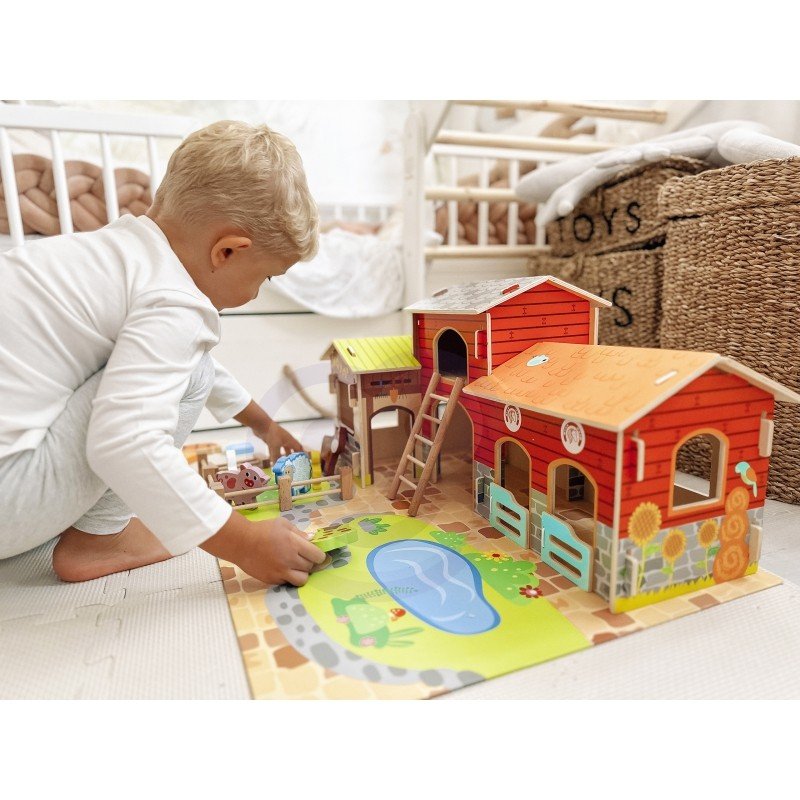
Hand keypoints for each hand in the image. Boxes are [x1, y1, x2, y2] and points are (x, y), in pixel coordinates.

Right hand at [201, 513, 325, 586]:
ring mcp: (281, 572)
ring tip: (296, 567)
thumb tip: (311, 540)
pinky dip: (288, 577)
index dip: (318, 555)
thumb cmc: (262, 530)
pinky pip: (288, 582)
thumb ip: (299, 533)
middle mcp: (290, 560)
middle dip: (309, 562)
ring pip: (302, 580)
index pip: (317, 556)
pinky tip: (283, 569)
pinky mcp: (272, 580)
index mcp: (294, 544)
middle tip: (303, 558)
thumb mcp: (283, 524)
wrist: (241, 543)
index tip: (315, 553)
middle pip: (311, 567)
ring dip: (302, 574)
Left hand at [234, 400, 303, 464]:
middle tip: (292, 464)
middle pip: (291, 449)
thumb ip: (276, 457)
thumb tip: (276, 466)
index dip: (301, 454)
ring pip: (283, 449)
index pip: (299, 448)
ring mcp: (278, 440)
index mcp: (290, 440)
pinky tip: (273, 460)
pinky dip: (275, 455)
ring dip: (284, 456)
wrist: (262, 425)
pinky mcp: (271, 440)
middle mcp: (286, 440)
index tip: (303, 461)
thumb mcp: (275, 447)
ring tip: (284, 464)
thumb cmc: (272, 434)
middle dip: (292, 457)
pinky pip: (275, 449)